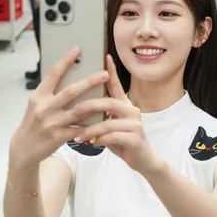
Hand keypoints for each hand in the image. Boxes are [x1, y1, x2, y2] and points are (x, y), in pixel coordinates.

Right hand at [9, 48, 109, 168]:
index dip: (65, 61)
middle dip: (89, 82)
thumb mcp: (37, 104)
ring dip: (96, 103)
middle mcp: (44, 108)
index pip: (53, 74)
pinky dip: (93, 125)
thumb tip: (69, 74)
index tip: (77, 49)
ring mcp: (52, 123)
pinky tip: (104, 120)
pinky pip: (80, 129)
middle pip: (70, 92)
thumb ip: (51, 92)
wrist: (23, 149)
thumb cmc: (33, 122)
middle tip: (105, 74)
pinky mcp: (58, 137)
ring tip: (110, 97)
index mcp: (39, 96)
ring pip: (79, 111)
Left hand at [72, 55, 161, 175]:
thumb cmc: (122, 140)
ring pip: (109, 122)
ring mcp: (135, 125)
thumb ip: (101, 114)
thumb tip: (79, 105)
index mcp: (125, 105)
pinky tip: (92, 143)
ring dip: (91, 129)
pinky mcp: (135, 139)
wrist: (142, 160)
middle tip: (74, 110)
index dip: (111, 71)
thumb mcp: (111, 125)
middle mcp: (132, 111)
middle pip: (110, 102)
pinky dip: (99, 139)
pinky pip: (113, 137)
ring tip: (77, 134)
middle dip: (90, 105)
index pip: (116, 85)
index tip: (105, 57)